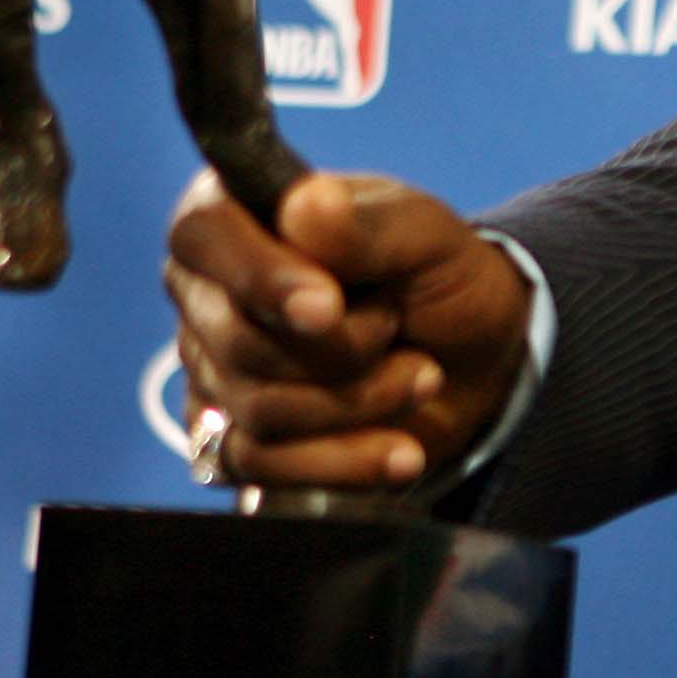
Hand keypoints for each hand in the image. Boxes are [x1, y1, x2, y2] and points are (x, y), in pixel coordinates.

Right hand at [165, 170, 533, 491]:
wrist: (473, 358)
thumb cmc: (436, 276)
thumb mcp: (427, 234)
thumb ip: (368, 224)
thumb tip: (306, 206)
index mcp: (237, 216)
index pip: (203, 236)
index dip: (261, 278)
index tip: (328, 306)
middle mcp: (209, 293)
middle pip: (239, 343)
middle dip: (342, 350)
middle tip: (399, 325)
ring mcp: (214, 374)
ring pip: (258, 412)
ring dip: (359, 402)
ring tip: (421, 377)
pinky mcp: (236, 444)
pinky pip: (265, 471)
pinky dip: (346, 463)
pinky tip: (402, 450)